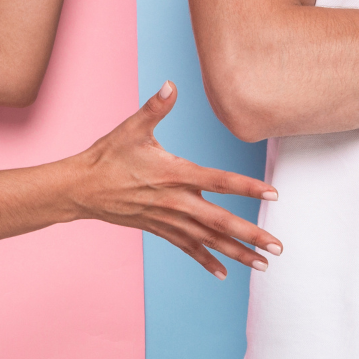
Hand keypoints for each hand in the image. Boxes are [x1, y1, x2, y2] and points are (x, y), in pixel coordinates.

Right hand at [69, 81, 281, 278]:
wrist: (81, 188)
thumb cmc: (108, 155)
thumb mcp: (131, 128)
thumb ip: (155, 107)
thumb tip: (170, 85)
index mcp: (174, 173)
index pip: (219, 181)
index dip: (248, 187)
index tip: (273, 194)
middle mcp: (175, 201)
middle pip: (220, 220)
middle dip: (251, 234)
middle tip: (278, 247)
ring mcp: (168, 219)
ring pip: (208, 240)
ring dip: (237, 253)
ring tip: (263, 265)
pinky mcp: (160, 230)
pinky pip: (188, 249)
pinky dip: (206, 261)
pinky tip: (225, 274)